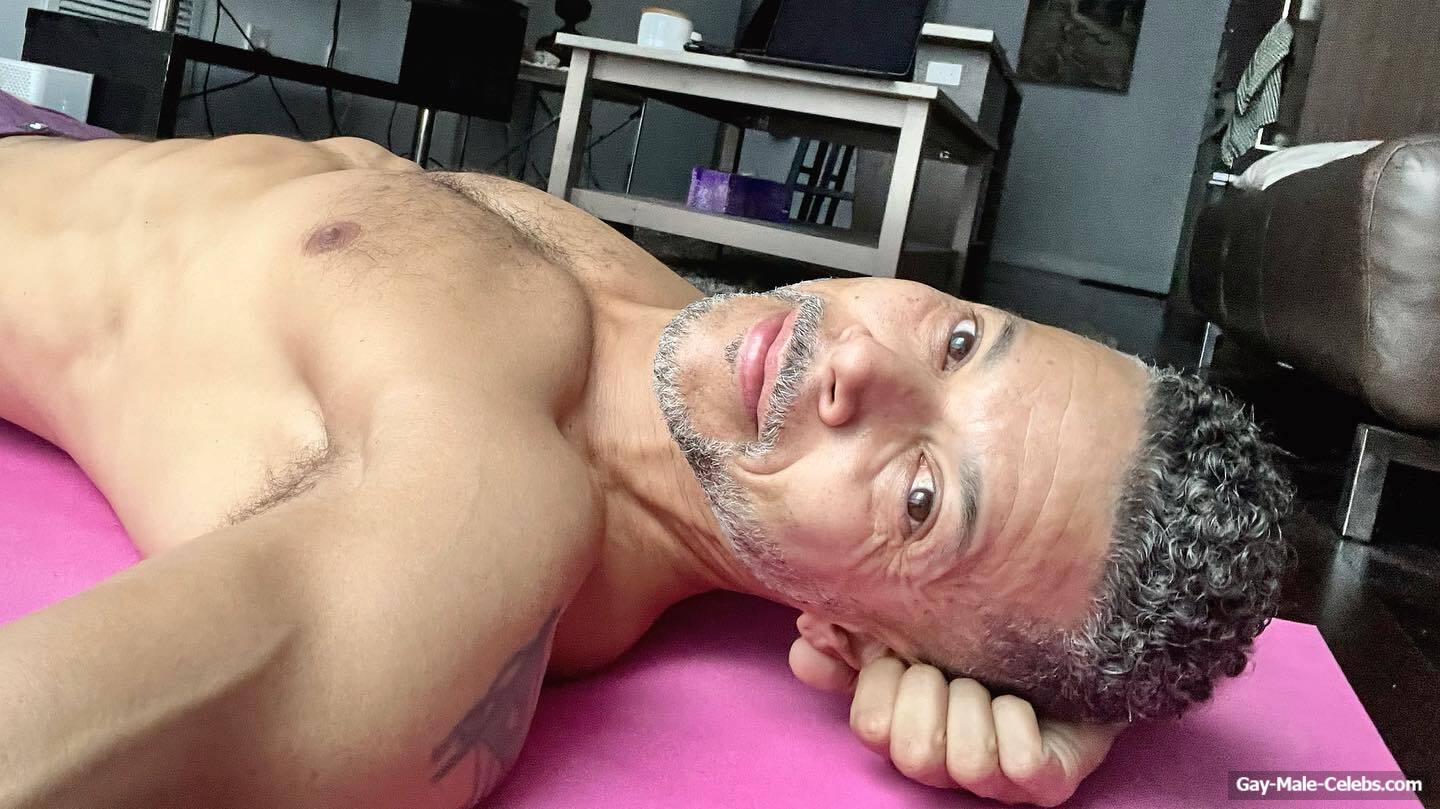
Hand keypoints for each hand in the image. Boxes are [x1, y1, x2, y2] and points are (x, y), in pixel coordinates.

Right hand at [790, 634, 1122, 805]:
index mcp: (904, 719)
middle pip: (910, 753)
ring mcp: (994, 776)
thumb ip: (851, 628)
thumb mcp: (909, 617)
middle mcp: (942, 757)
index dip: (885, 683)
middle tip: (955, 668)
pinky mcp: (1045, 782)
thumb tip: (805, 646)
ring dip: (979, 707)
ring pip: (964, 764)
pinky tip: (1027, 705)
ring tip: (995, 684)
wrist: (1073, 625)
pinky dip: (1021, 727)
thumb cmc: (982, 628)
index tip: (904, 650)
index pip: (870, 725)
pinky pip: (1022, 767)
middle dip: (933, 693)